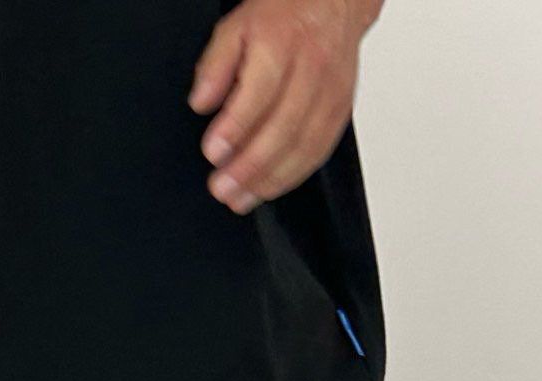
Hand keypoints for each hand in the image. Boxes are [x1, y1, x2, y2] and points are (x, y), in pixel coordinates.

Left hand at [190, 0, 381, 213]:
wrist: (334, 3)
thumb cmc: (284, 15)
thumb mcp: (237, 26)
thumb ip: (215, 65)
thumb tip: (201, 101)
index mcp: (280, 45)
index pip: (258, 94)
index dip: (234, 129)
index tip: (213, 153)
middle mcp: (310, 70)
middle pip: (282, 128)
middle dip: (249, 166)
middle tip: (222, 187)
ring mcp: (330, 93)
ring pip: (303, 147)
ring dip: (270, 181)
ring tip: (240, 199)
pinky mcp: (340, 111)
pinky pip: (319, 151)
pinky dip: (293, 177)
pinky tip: (269, 189)